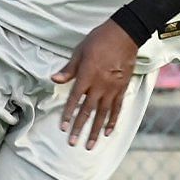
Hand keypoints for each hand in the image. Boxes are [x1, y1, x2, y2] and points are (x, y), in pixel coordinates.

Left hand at [51, 20, 138, 149]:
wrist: (125, 34)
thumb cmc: (99, 40)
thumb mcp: (80, 51)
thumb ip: (69, 69)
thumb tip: (54, 79)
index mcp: (87, 76)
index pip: (74, 99)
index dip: (68, 114)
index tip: (62, 127)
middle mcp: (99, 85)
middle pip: (88, 111)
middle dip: (79, 128)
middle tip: (72, 143)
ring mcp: (112, 88)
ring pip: (102, 114)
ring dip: (95, 131)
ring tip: (90, 145)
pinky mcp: (122, 88)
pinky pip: (117, 108)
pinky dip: (112, 121)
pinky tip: (107, 132)